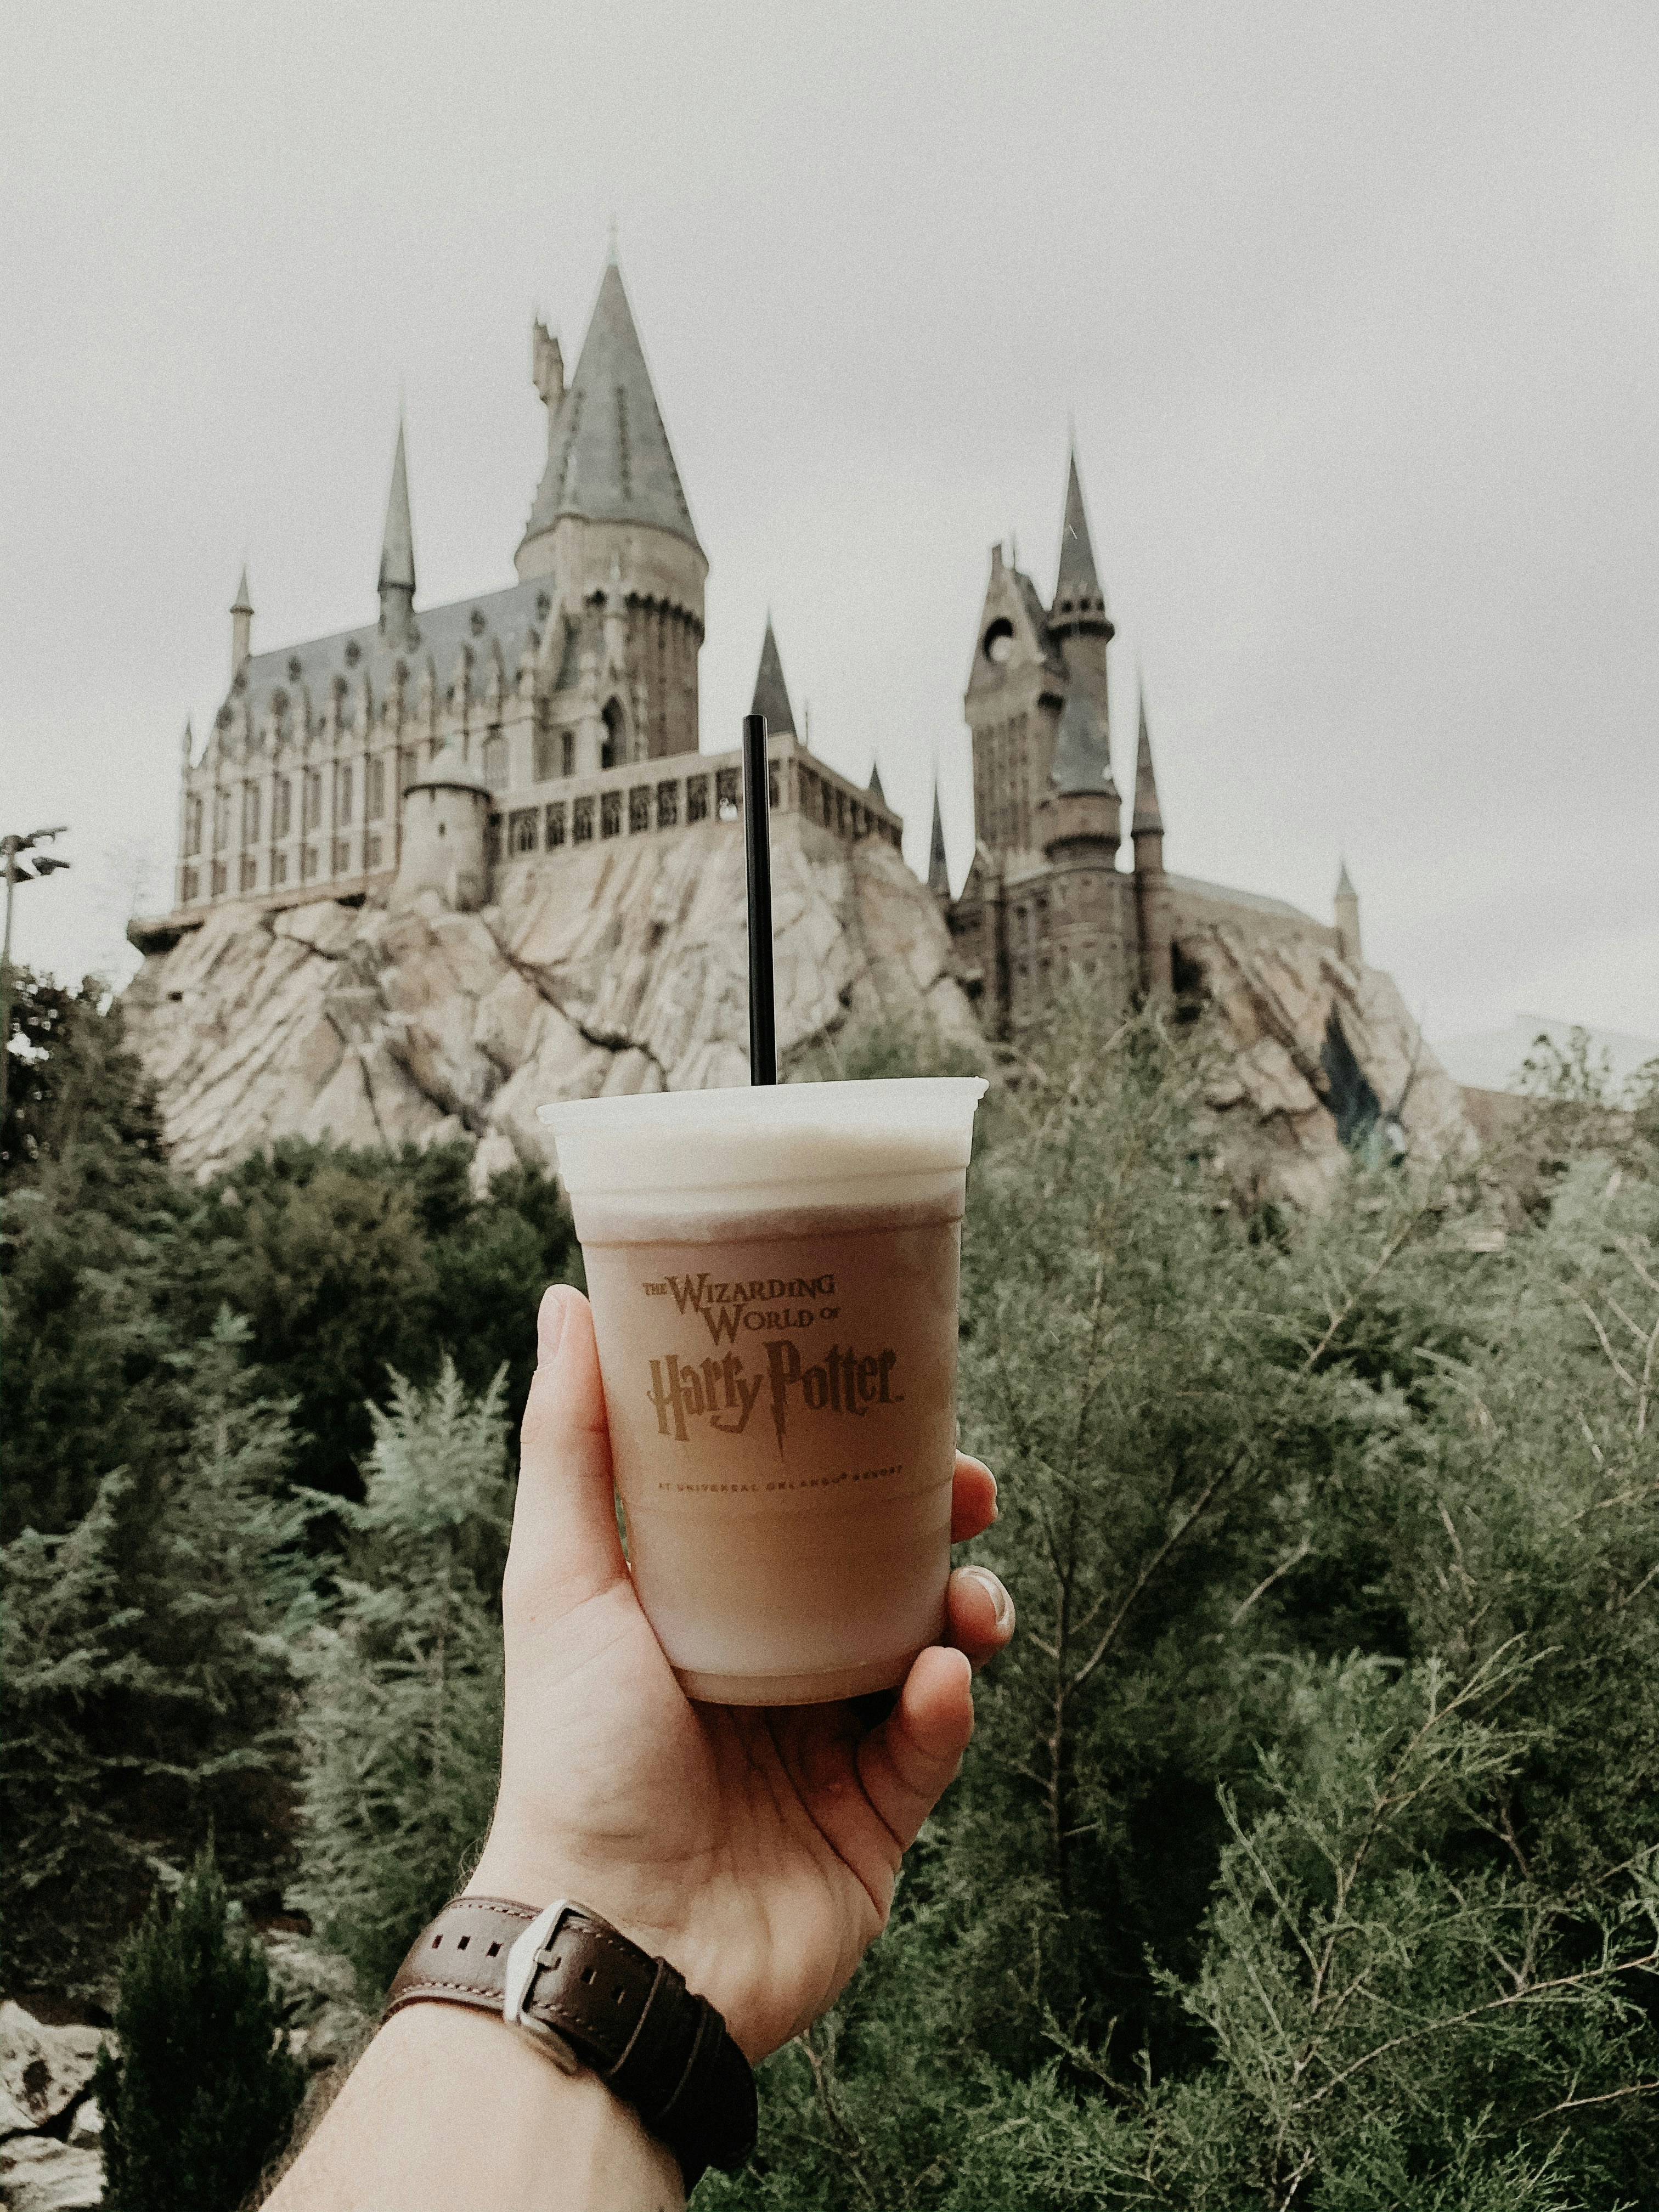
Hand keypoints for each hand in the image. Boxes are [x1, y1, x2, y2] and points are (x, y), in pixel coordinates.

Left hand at [466, 1284, 1013, 2061]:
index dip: (853, 1451)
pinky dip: (944, 1707)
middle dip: (936, 1521)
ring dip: (964, 1607)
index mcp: (708, 1607)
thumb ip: (575, 1446)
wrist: (618, 1940)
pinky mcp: (873, 1820)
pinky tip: (936, 1684)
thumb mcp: (564, 1581)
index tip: (895, 1395)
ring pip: (927, 1646)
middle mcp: (772, 1668)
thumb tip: (567, 1300)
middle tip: (970, 1488)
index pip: (796, 1508)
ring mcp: (826, 1746)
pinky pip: (931, 1745)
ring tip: (968, 1603)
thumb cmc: (574, 1757)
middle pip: (879, 1567)